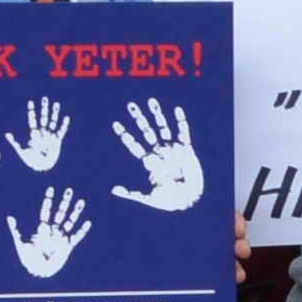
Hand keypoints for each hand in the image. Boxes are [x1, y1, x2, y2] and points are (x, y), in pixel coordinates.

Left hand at [8, 185, 94, 279]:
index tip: (51, 189)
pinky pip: (77, 237)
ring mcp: (61, 237)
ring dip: (76, 211)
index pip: (46, 211)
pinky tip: (88, 223)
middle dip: (64, 201)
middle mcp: (53, 230)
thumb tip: (9, 217)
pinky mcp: (67, 246)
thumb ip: (16, 230)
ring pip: (70, 221)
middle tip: (69, 190)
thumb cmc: (28, 258)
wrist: (38, 271)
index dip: (48, 200)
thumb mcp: (20, 243)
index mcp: (42, 228)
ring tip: (81, 201)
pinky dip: (82, 230)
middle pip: (60, 213)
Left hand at [9, 97, 70, 175]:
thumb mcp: (21, 150)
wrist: (41, 168)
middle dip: (44, 108)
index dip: (31, 111)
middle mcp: (42, 133)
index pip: (32, 119)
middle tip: (45, 98)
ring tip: (56, 104)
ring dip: (54, 113)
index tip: (30, 102)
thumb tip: (6, 134)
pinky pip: (61, 131)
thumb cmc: (30, 160)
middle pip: (43, 117)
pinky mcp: (57, 141)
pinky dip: (64, 125)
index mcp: (34, 134)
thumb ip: (14, 142)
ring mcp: (50, 136)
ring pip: (53, 121)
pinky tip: (66, 118)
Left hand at [111, 97, 204, 211]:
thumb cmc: (169, 201)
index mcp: (148, 161)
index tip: (115, 123)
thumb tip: (112, 189)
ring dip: (156, 114)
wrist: (189, 200)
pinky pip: (183, 132)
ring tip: (150, 101)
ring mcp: (172, 149)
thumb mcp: (147, 198)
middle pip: (145, 131)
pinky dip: (180, 121)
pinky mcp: (186, 150)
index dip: (124, 134)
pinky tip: (176, 110)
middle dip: (138, 118)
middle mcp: (159, 152)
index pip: (133, 144)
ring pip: (162, 127)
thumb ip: (131, 193)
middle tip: (130, 105)